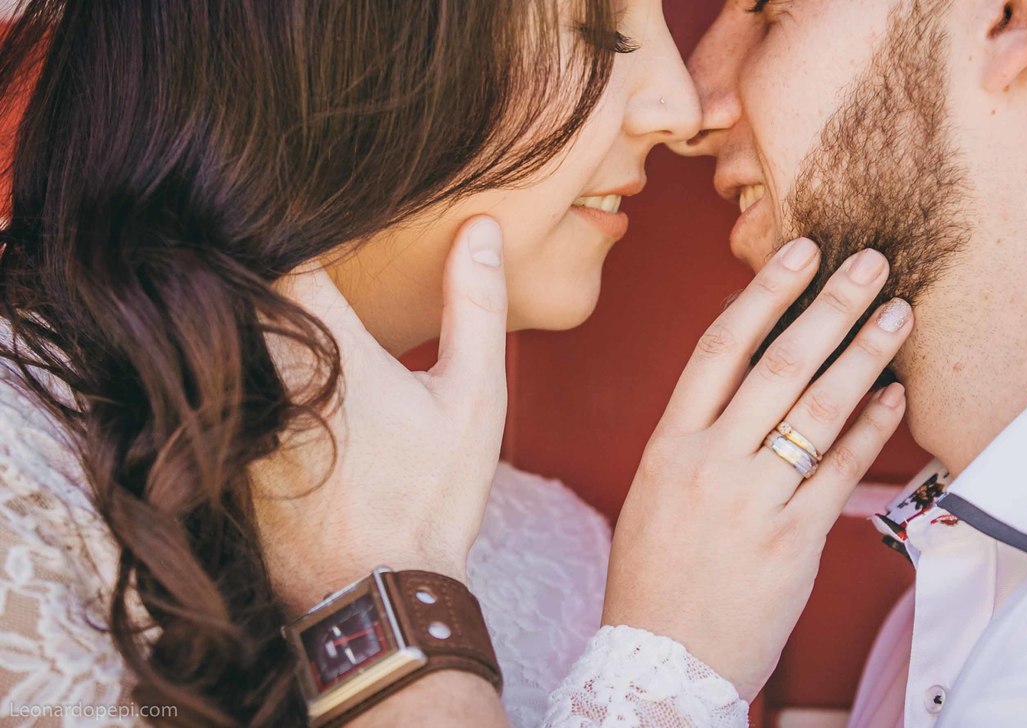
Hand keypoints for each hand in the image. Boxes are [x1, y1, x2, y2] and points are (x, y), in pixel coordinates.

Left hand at [251, 216, 507, 612]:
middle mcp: (266, 379)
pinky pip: (215, 395)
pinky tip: (258, 377)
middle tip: (280, 241)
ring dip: (239, 319)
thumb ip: (476, 305)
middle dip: (260, 263)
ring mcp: (237, 424)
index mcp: (327, 351)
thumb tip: (479, 227)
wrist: (381, 595)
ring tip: (266, 302)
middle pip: (240, 292)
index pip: (286, 255)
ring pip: (220, 343)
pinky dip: (233, 375)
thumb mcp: (474, 396)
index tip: (314, 214)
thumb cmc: (432, 496)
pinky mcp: (222, 462)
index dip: (296, 225)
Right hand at [603, 239, 911, 698]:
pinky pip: (842, 472)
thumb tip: (751, 380)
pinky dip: (873, 430)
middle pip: (780, 365)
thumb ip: (698, 438)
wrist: (658, 663)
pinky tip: (896, 396)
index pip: (719, 349)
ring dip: (865, 354)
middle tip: (871, 261)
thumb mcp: (654, 493)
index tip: (800, 251)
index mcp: (667, 445)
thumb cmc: (654, 577)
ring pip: (819, 410)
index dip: (764, 294)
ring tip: (899, 314)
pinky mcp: (792, 541)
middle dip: (832, 306)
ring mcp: (752, 502)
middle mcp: (709, 463)